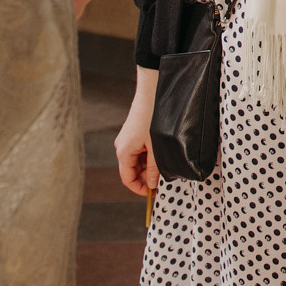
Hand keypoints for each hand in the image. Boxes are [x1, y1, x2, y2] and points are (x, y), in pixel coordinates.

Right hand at [115, 67, 158, 199]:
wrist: (151, 92)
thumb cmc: (153, 118)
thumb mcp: (156, 148)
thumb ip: (154, 168)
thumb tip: (152, 183)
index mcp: (123, 152)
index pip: (128, 179)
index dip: (140, 189)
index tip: (154, 193)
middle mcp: (121, 146)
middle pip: (131, 170)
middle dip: (145, 177)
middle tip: (162, 179)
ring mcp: (126, 139)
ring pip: (136, 160)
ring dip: (148, 165)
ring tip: (163, 162)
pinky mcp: (132, 132)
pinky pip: (138, 150)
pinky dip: (148, 154)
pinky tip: (160, 151)